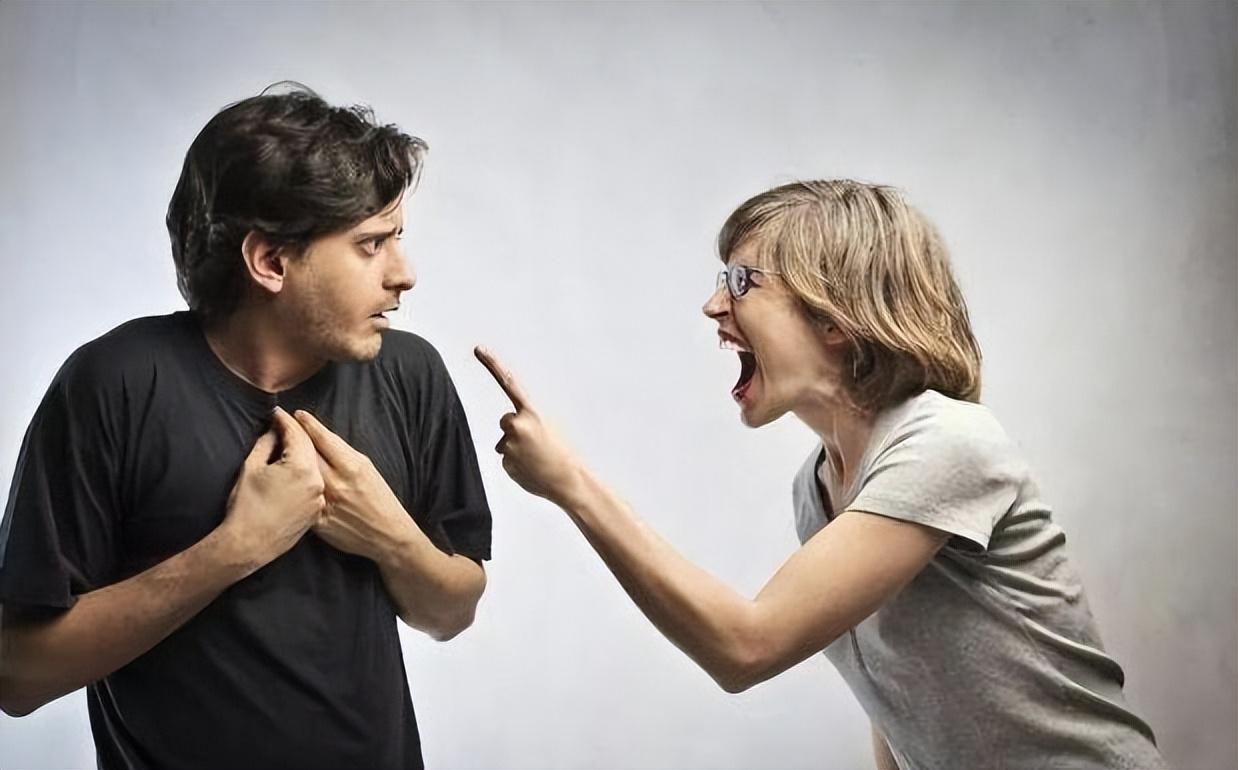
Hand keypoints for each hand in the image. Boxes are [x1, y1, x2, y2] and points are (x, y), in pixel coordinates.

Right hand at [222, 407, 324, 565]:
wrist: (248, 544)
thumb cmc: (245, 506)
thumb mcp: (251, 467)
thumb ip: (266, 443)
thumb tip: (274, 431)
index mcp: (302, 468)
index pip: (298, 435)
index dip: (286, 421)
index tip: (277, 414)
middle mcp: (317, 482)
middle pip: (311, 449)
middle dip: (298, 434)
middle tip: (285, 423)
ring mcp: (320, 497)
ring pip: (316, 466)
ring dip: (305, 452)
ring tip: (290, 442)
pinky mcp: (317, 510)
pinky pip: (316, 483)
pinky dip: (308, 472)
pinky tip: (296, 467)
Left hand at [293, 410, 412, 561]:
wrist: (385, 534)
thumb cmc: (379, 498)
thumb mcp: (368, 469)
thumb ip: (344, 454)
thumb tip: (322, 438)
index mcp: (352, 467)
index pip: (324, 439)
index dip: (307, 424)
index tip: (296, 414)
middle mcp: (336, 483)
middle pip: (306, 454)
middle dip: (292, 438)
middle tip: (280, 426)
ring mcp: (324, 503)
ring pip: (298, 476)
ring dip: (287, 462)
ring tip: (279, 452)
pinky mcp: (317, 521)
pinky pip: (298, 500)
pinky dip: (290, 489)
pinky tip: (283, 483)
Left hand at [474, 346, 587, 506]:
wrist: (568, 479)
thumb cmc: (562, 451)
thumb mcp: (549, 425)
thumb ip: (528, 419)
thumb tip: (509, 426)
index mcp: (531, 412)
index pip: (509, 383)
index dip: (492, 364)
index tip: (478, 348)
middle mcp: (517, 425)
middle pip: (506, 421)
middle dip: (516, 430)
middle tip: (537, 442)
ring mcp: (509, 445)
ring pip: (505, 442)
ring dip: (517, 448)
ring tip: (537, 457)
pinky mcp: (506, 463)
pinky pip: (507, 458)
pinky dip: (517, 462)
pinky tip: (531, 467)